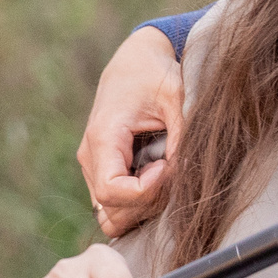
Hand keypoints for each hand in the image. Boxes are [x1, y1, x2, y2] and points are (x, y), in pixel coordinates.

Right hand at [79, 26, 186, 237]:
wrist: (136, 61)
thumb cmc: (155, 75)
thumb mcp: (177, 98)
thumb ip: (182, 137)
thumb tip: (186, 174)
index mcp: (103, 138)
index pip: (112, 192)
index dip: (146, 191)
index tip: (168, 166)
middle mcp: (91, 157)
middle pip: (112, 211)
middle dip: (149, 202)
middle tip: (173, 172)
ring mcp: (95, 168)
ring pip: (112, 215)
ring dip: (144, 207)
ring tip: (167, 175)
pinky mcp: (105, 172)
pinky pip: (116, 205)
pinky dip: (140, 203)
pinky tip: (160, 177)